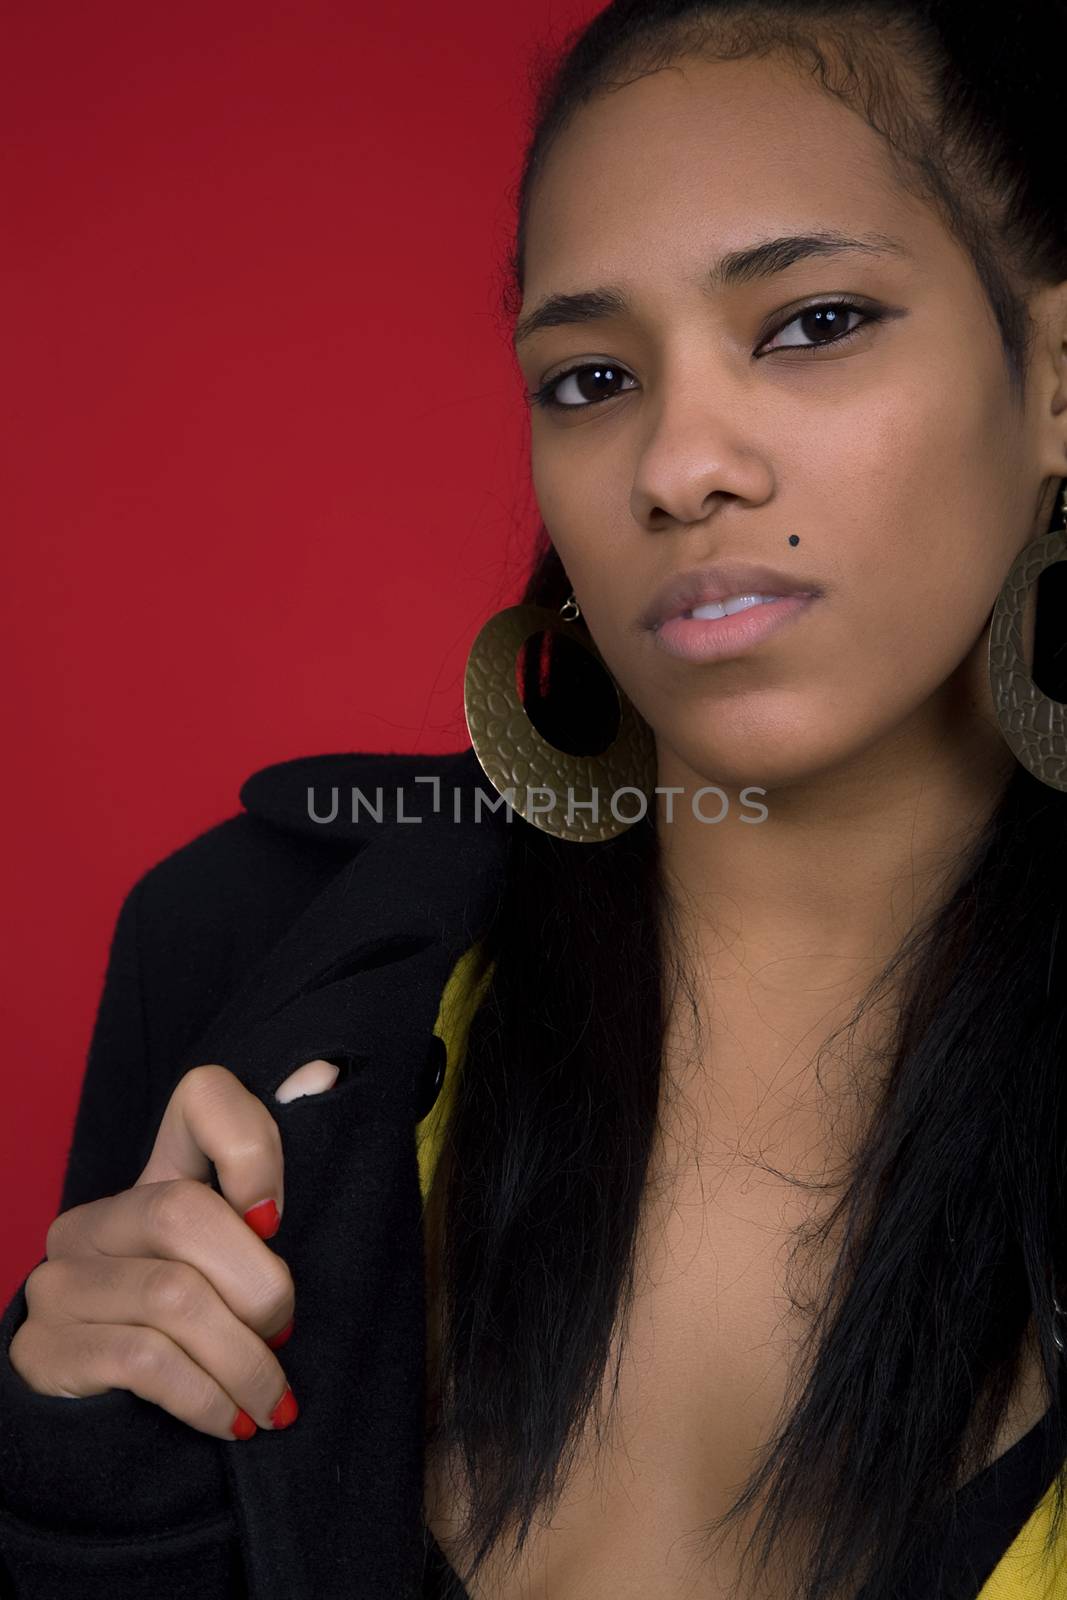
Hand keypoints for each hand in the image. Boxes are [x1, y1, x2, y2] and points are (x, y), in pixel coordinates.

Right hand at [9, 1059, 338, 1439]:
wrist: (118, 1441)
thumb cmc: (207, 1346)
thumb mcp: (249, 1278)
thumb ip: (277, 1211)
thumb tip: (321, 1080)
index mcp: (157, 1180)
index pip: (201, 1097)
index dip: (251, 1144)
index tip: (278, 1219)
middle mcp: (96, 1219)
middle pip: (184, 1213)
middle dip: (257, 1286)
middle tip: (284, 1336)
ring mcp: (60, 1280)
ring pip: (170, 1297)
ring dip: (242, 1360)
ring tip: (272, 1399)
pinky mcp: (42, 1347)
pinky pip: (141, 1360)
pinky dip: (205, 1396)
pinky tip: (232, 1420)